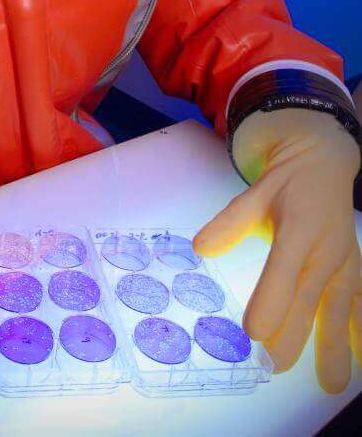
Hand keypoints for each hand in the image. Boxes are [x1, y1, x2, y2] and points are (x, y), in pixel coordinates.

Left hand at [193, 108, 361, 392]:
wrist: (324, 162)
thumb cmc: (285, 182)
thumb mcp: (255, 193)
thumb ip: (231, 222)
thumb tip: (200, 247)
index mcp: (298, 227)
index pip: (282, 269)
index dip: (270, 300)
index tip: (254, 332)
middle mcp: (325, 247)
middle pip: (309, 296)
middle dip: (294, 333)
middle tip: (275, 366)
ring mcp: (345, 260)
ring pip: (340, 306)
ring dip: (335, 344)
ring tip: (330, 383)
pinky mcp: (356, 268)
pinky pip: (361, 302)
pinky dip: (361, 331)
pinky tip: (360, 361)